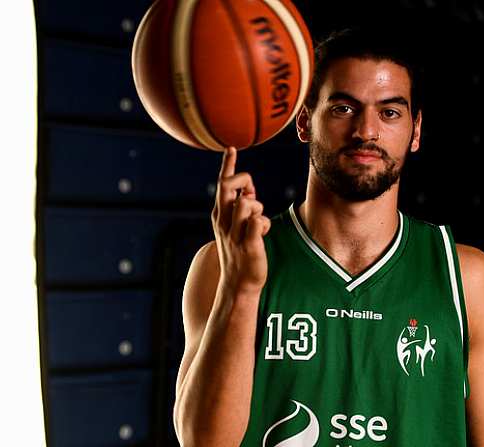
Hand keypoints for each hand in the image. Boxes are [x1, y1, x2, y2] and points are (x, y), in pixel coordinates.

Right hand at [211, 146, 271, 295]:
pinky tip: (263, 233)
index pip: (222, 185)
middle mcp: (223, 222)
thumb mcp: (234, 226)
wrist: (237, 284)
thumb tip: (248, 191)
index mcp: (219, 215)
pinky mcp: (248, 245)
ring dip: (257, 207)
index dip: (227, 166)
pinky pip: (258, 222)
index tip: (230, 149)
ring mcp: (234, 233)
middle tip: (251, 192)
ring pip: (246, 203)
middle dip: (242, 181)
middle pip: (227, 187)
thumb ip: (240, 207)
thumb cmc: (239, 252)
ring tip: (257, 222)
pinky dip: (264, 224)